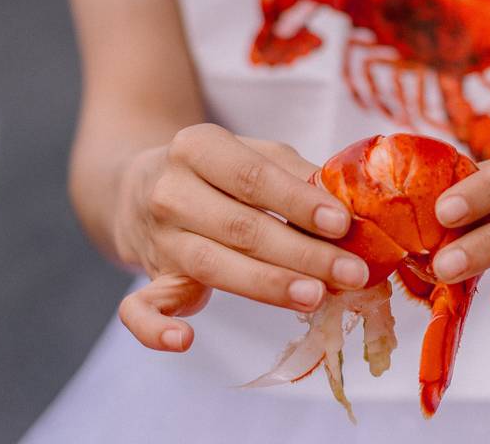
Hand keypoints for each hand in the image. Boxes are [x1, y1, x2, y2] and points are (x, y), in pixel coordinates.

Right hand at [113, 124, 369, 351]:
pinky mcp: (147, 278)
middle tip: (350, 272)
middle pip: (240, 227)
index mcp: (197, 148)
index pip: (253, 177)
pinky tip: (183, 341)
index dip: (299, 202)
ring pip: (211, 266)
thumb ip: (298, 176)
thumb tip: (351, 207)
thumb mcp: (254, 154)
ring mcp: (156, 238)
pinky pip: (138, 309)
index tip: (342, 224)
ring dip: (266, 285)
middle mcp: (170, 191)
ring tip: (315, 296)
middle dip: (301, 253)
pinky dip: (154, 328)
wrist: (140, 187)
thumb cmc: (218, 172)